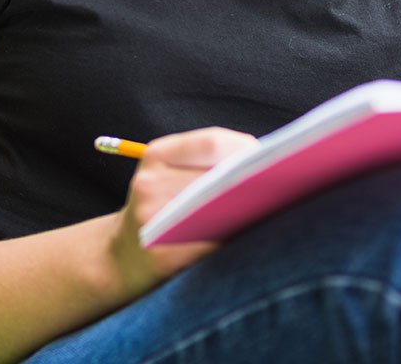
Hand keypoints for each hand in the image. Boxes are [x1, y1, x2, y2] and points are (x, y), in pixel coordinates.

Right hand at [108, 127, 256, 297]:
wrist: (121, 258)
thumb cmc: (162, 208)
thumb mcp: (170, 173)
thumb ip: (208, 161)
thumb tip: (264, 159)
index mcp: (155, 155)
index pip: (213, 143)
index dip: (247, 150)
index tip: (267, 159)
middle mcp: (149, 184)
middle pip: (218, 177)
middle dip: (252, 181)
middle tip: (279, 186)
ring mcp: (153, 221)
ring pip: (219, 212)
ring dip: (249, 211)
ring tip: (266, 209)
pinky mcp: (163, 257)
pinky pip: (213, 246)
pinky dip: (235, 239)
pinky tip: (247, 237)